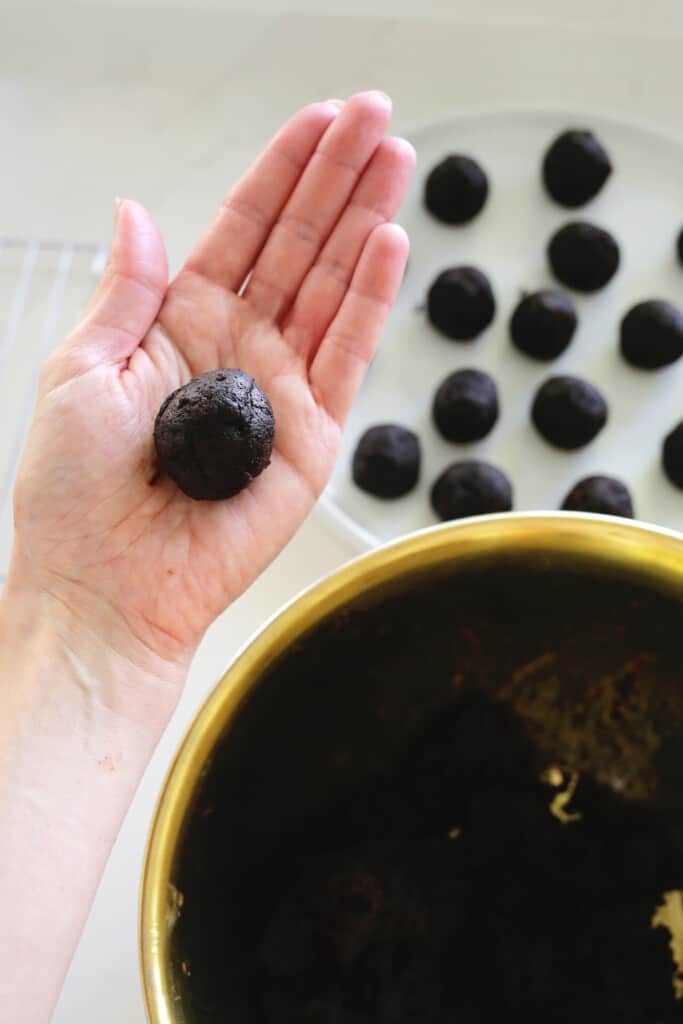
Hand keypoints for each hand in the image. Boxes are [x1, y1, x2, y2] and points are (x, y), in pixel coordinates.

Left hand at [8, 92, 414, 674]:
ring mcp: (281, 389)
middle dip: (337, 179)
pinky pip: (346, 356)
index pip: (242, 229)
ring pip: (332, 287)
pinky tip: (388, 245)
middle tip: (376, 117)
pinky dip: (369, 301)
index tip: (319, 122)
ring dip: (365, 222)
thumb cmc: (76, 492)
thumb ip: (127, 292)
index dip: (282, 172)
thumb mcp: (83, 370)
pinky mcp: (313, 436)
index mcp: (180, 324)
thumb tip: (138, 216)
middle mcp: (238, 348)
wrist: (109, 585)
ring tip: (396, 161)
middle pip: (299, 245)